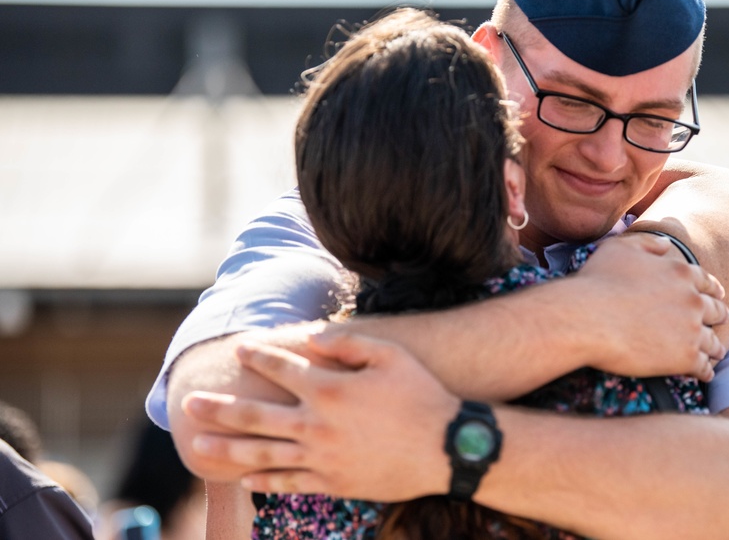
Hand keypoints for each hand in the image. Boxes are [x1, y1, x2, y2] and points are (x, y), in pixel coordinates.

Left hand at [182, 333, 460, 499]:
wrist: (446, 448)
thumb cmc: (422, 394)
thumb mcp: (391, 355)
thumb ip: (349, 342)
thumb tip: (312, 338)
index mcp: (330, 389)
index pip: (281, 370)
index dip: (258, 357)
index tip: (239, 349)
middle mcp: (317, 424)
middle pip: (256, 416)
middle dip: (220, 407)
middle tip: (190, 403)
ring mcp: (322, 457)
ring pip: (262, 453)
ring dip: (226, 448)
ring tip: (197, 445)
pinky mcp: (333, 482)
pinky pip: (289, 482)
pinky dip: (263, 479)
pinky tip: (243, 475)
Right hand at [572, 233, 728, 381]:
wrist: (586, 319)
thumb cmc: (598, 282)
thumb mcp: (620, 247)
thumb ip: (648, 242)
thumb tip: (666, 244)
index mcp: (680, 273)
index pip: (707, 282)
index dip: (713, 289)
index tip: (717, 295)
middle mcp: (692, 300)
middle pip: (716, 311)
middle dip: (719, 316)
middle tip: (720, 321)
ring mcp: (692, 330)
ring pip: (714, 342)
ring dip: (715, 347)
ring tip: (715, 353)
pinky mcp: (685, 358)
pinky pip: (704, 367)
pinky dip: (705, 371)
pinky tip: (703, 374)